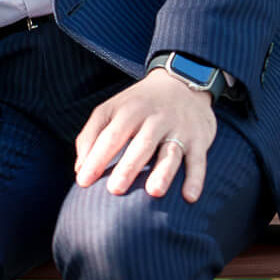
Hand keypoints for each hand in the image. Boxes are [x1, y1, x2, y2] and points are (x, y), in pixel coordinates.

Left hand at [74, 70, 217, 201]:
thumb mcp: (110, 109)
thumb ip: (91, 135)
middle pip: (140, 145)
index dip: (96, 158)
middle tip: (115, 190)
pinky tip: (189, 197)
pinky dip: (195, 178)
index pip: (110, 137)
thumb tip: (80, 168)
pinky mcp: (199, 139)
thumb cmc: (137, 104)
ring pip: (170, 152)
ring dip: (163, 173)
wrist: (181, 82)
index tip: (83, 181)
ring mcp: (178, 129)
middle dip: (128, 167)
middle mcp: (154, 119)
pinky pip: (198, 160)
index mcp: (128, 111)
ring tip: (153, 192)